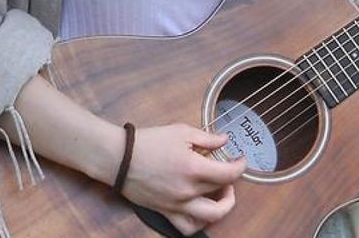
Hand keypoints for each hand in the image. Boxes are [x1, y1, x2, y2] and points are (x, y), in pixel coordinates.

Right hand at [120, 124, 246, 235]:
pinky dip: (198, 224)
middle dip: (230, 179)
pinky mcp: (165, 212)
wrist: (118, 158)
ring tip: (222, 194)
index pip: (229, 174)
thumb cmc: (149, 142)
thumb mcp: (181, 132)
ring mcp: (176, 205)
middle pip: (220, 190)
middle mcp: (187, 191)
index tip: (240, 159)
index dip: (240, 166)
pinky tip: (201, 210)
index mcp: (193, 168)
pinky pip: (186, 228)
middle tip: (227, 169)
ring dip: (222, 208)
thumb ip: (208, 138)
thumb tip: (225, 140)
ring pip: (210, 217)